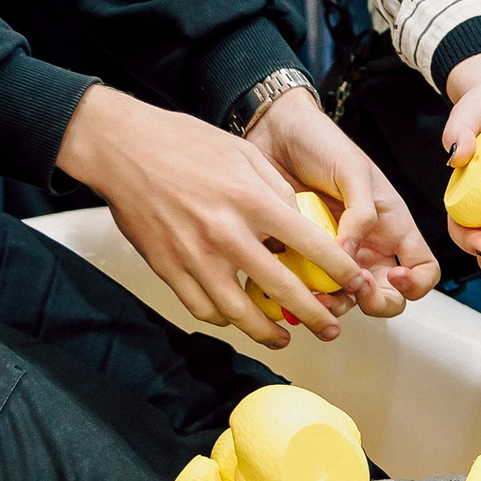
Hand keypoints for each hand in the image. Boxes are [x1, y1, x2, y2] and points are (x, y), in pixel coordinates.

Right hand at [54, 84, 362, 349]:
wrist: (125, 149)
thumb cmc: (185, 144)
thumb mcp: (244, 154)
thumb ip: (276, 190)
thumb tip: (302, 224)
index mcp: (252, 200)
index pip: (310, 245)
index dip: (340, 271)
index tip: (356, 284)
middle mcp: (226, 233)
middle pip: (282, 289)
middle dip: (315, 314)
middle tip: (332, 328)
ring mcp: (194, 256)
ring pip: (240, 312)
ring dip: (269, 331)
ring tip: (286, 336)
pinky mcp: (168, 269)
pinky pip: (203, 308)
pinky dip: (225, 320)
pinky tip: (239, 318)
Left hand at [246, 86, 439, 313]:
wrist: (275, 132)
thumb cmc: (321, 142)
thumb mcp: (352, 170)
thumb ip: (360, 212)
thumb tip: (350, 257)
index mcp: (391, 226)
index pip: (422, 269)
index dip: (416, 283)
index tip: (393, 276)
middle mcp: (367, 246)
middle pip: (386, 295)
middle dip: (376, 302)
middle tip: (355, 289)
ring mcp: (335, 255)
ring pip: (346, 299)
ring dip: (336, 305)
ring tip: (318, 294)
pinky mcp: (302, 257)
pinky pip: (309, 288)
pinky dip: (303, 295)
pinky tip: (292, 284)